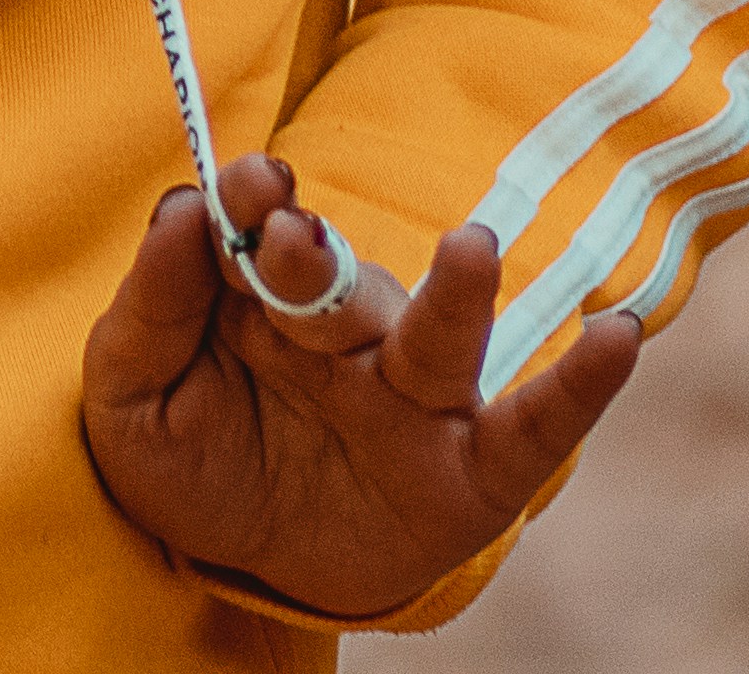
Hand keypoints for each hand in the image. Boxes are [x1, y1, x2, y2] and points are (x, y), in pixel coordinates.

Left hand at [78, 151, 641, 625]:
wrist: (256, 570)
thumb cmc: (197, 463)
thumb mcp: (132, 402)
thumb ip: (149, 310)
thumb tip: (179, 210)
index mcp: (265, 305)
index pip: (262, 235)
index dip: (254, 203)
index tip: (247, 178)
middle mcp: (349, 338)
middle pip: (341, 286)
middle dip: (316, 256)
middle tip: (289, 230)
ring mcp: (416, 400)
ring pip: (439, 339)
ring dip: (455, 294)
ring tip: (470, 248)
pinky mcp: (474, 470)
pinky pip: (535, 428)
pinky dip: (580, 388)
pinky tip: (616, 339)